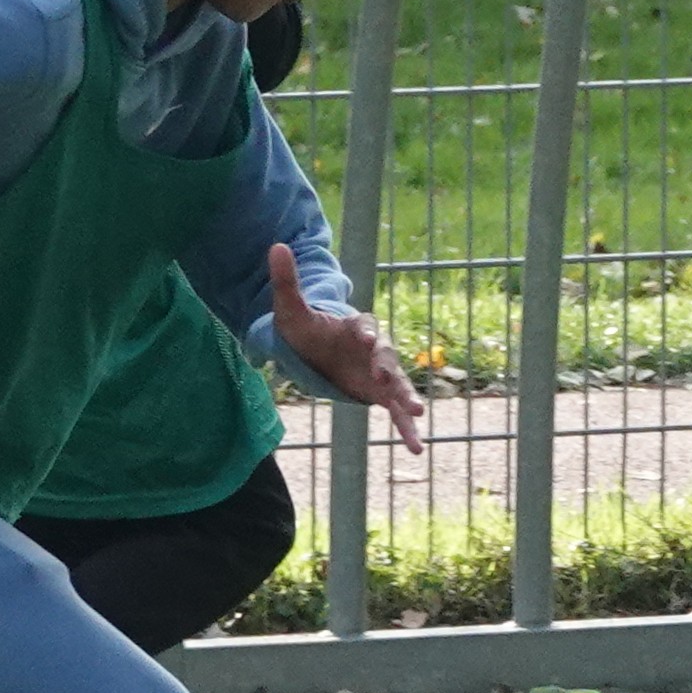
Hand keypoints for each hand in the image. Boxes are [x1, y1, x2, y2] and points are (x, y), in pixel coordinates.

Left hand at [267, 244, 429, 452]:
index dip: (367, 332)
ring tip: (416, 414)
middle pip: (387, 356)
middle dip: (389, 367)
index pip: (366, 326)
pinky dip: (407, 428)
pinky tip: (416, 446)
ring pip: (399, 385)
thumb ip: (287, 282)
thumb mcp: (290, 309)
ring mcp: (381, 373)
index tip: (367, 339)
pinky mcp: (381, 394)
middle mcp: (375, 349)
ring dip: (407, 398)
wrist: (316, 352)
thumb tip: (275, 246)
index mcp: (357, 326)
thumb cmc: (305, 330)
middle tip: (387, 379)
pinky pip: (396, 411)